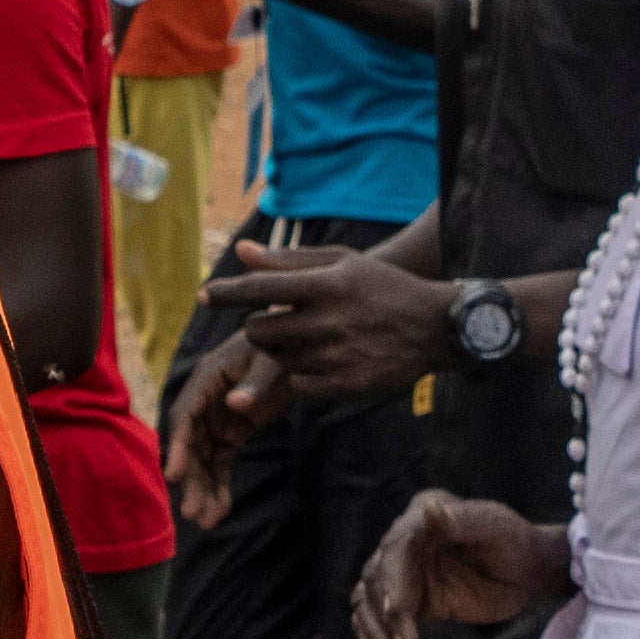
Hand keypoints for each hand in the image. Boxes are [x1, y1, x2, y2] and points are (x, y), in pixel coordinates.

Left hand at [203, 249, 449, 412]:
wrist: (435, 326)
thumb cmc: (383, 287)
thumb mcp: (342, 262)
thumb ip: (289, 260)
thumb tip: (241, 252)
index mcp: (325, 284)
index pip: (259, 288)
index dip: (226, 292)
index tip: (204, 296)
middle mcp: (328, 320)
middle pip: (259, 330)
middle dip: (258, 327)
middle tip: (276, 322)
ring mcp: (336, 355)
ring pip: (276, 359)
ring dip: (281, 351)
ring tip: (306, 340)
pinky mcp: (345, 384)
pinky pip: (297, 386)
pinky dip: (300, 375)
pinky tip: (319, 362)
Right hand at [354, 494, 569, 638]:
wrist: (527, 570)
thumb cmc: (515, 543)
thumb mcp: (497, 528)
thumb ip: (465, 520)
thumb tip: (431, 511)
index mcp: (422, 515)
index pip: (395, 548)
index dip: (392, 581)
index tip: (396, 612)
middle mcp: (405, 541)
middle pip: (376, 577)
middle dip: (386, 615)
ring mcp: (403, 571)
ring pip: (368, 599)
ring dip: (376, 632)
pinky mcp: (408, 599)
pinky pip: (376, 617)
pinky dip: (373, 638)